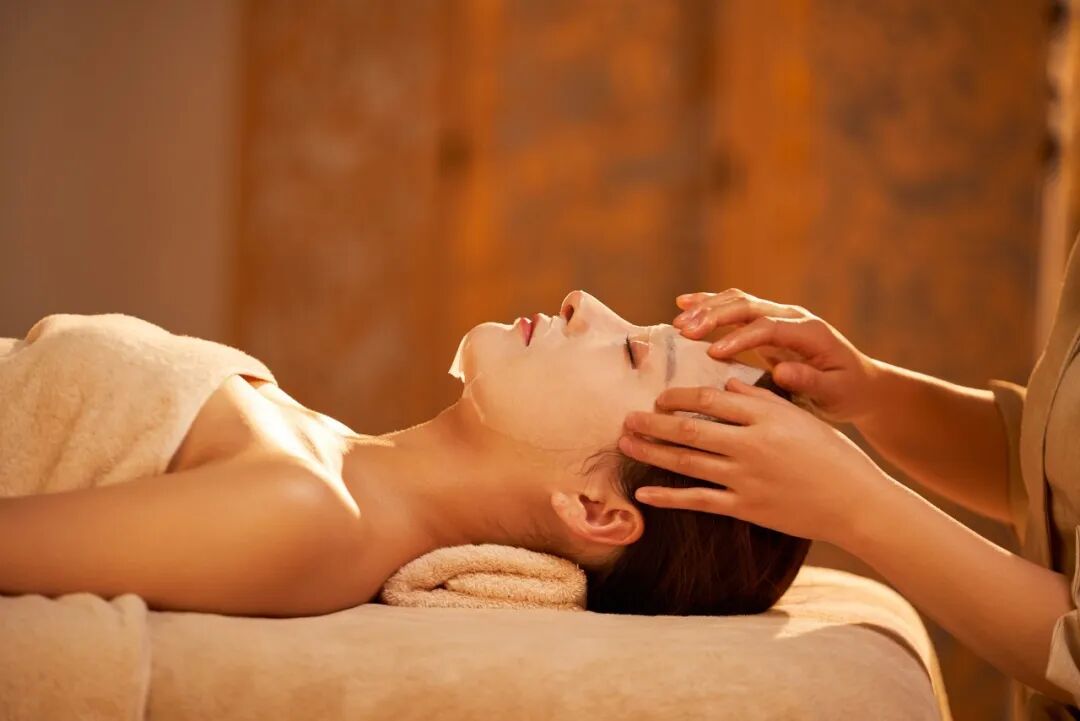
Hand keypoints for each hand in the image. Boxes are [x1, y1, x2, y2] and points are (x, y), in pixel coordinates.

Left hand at [618, 377, 896, 547]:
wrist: (856, 503)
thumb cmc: (831, 455)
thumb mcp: (798, 417)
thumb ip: (760, 399)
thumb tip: (724, 386)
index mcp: (764, 416)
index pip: (708, 399)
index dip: (677, 397)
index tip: (659, 398)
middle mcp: (750, 444)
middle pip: (688, 429)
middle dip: (651, 423)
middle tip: (626, 418)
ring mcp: (745, 478)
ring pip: (686, 462)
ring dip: (651, 452)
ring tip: (626, 444)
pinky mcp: (745, 508)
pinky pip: (698, 501)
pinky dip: (668, 497)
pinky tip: (644, 493)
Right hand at [672, 289, 879, 423]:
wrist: (859, 383)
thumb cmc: (847, 391)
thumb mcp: (835, 393)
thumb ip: (809, 381)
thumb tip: (781, 370)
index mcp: (809, 332)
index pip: (769, 327)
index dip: (740, 338)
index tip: (713, 353)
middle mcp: (792, 317)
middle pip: (748, 306)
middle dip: (714, 316)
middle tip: (684, 330)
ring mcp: (778, 316)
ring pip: (738, 301)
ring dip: (706, 308)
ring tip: (678, 321)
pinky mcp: (766, 323)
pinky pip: (735, 308)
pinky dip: (709, 305)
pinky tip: (684, 305)